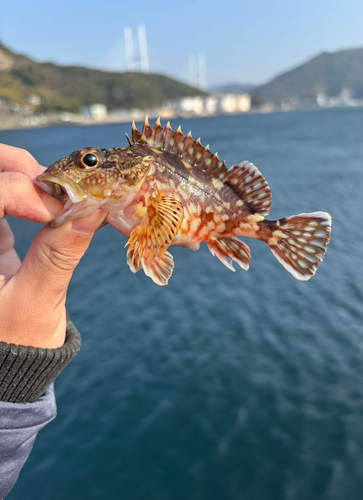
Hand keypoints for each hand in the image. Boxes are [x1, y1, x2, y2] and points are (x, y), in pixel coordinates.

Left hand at [0, 144, 106, 348]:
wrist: (7, 366)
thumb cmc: (16, 343)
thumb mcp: (36, 303)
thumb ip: (59, 254)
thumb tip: (91, 208)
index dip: (21, 192)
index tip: (58, 212)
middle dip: (14, 165)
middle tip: (52, 178)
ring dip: (23, 174)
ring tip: (58, 191)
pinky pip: (5, 199)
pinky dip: (32, 193)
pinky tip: (57, 205)